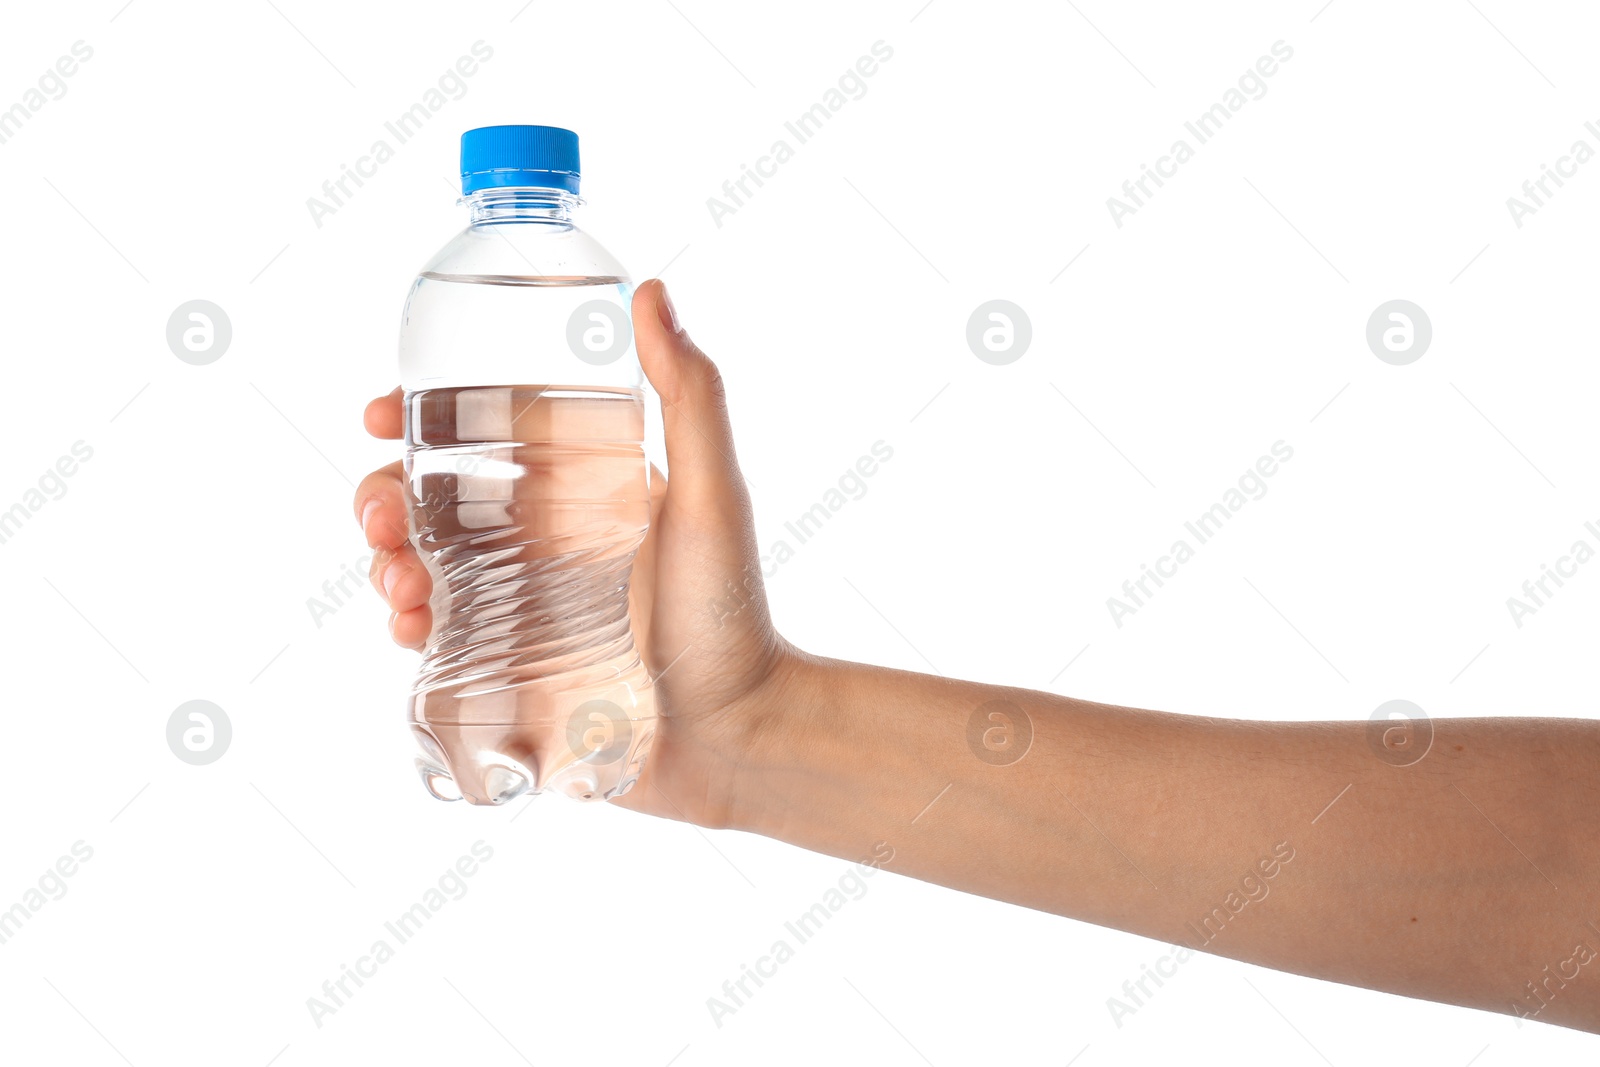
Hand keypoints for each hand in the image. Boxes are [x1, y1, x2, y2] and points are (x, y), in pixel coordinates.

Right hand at [354, 279, 803, 826]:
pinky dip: (405, 626)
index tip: (379, 415)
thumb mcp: (714, 497)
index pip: (485, 433)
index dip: (422, 418)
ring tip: (396, 582)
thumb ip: (691, 397)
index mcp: (581, 488)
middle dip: (383, 497)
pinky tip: (408, 629)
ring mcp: (521, 605)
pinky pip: (433, 638)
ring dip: (385, 561)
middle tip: (378, 520)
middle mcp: (545, 539)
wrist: (737, 738)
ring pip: (420, 565)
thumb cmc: (731, 614)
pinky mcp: (507, 668)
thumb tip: (652, 290)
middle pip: (433, 499)